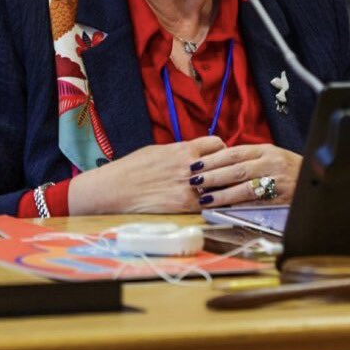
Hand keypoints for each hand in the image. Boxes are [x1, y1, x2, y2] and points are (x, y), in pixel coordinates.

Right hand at [67, 136, 226, 214]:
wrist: (116, 188)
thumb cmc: (132, 168)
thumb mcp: (159, 151)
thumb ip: (179, 152)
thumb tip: (191, 154)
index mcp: (184, 149)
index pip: (217, 144)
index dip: (223, 150)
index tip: (222, 157)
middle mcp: (191, 166)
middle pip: (225, 164)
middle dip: (230, 170)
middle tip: (234, 176)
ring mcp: (189, 186)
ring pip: (223, 185)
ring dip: (228, 188)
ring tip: (231, 192)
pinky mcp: (185, 205)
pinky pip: (211, 203)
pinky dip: (217, 204)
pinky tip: (218, 206)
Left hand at [189, 143, 301, 206]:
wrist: (315, 180)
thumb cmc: (288, 168)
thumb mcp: (270, 156)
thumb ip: (248, 158)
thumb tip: (218, 162)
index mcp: (265, 150)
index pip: (234, 153)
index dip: (213, 159)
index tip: (196, 165)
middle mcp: (271, 163)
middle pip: (237, 169)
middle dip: (213, 175)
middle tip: (194, 180)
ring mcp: (276, 181)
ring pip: (245, 187)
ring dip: (223, 193)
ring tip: (205, 197)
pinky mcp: (280, 198)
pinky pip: (256, 202)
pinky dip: (239, 205)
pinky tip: (225, 209)